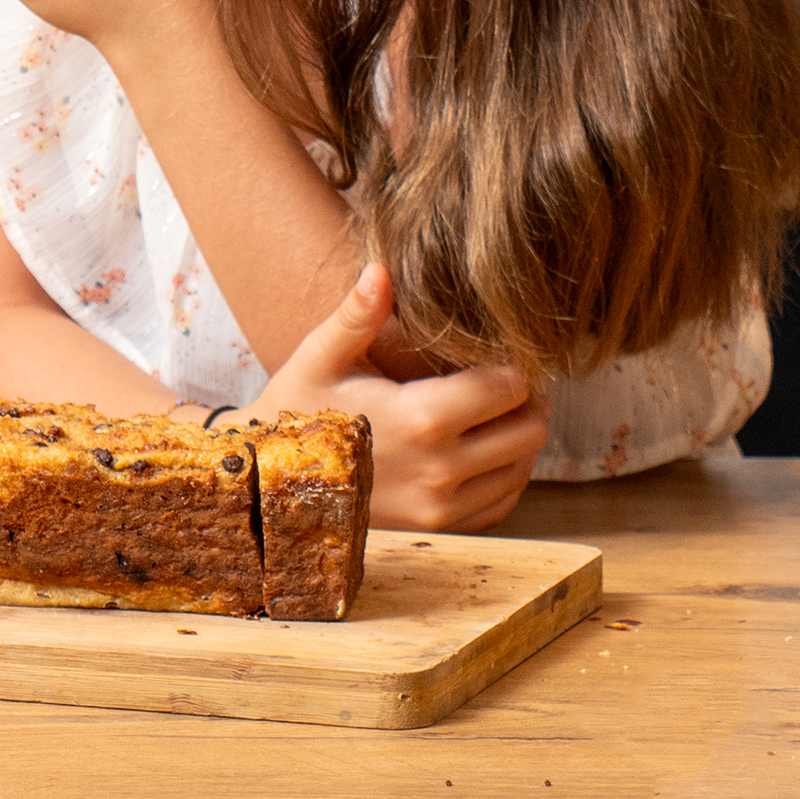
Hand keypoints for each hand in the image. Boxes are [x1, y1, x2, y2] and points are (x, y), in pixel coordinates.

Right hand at [255, 266, 550, 533]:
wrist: (271, 481)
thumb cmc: (297, 409)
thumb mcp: (321, 357)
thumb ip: (357, 314)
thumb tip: (380, 269)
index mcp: (421, 419)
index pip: (508, 388)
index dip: (512, 365)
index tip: (496, 353)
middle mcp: (441, 470)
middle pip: (528, 430)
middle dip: (525, 401)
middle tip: (504, 381)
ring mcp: (442, 507)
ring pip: (521, 468)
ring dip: (519, 438)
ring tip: (495, 412)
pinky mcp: (438, 529)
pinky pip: (501, 502)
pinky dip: (505, 475)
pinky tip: (485, 450)